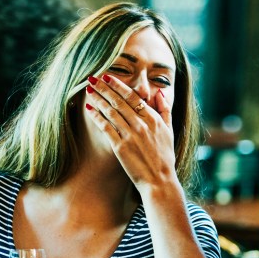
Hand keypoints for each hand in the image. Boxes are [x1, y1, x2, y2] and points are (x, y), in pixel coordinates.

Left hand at [85, 75, 177, 190]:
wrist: (159, 180)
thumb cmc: (164, 157)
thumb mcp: (170, 130)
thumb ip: (165, 109)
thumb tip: (159, 92)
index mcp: (153, 119)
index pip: (133, 96)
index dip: (118, 85)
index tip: (107, 76)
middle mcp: (141, 124)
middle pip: (119, 101)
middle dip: (104, 88)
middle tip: (92, 78)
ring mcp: (130, 135)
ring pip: (111, 112)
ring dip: (98, 99)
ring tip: (88, 90)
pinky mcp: (121, 147)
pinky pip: (106, 128)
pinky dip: (97, 117)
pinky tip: (89, 109)